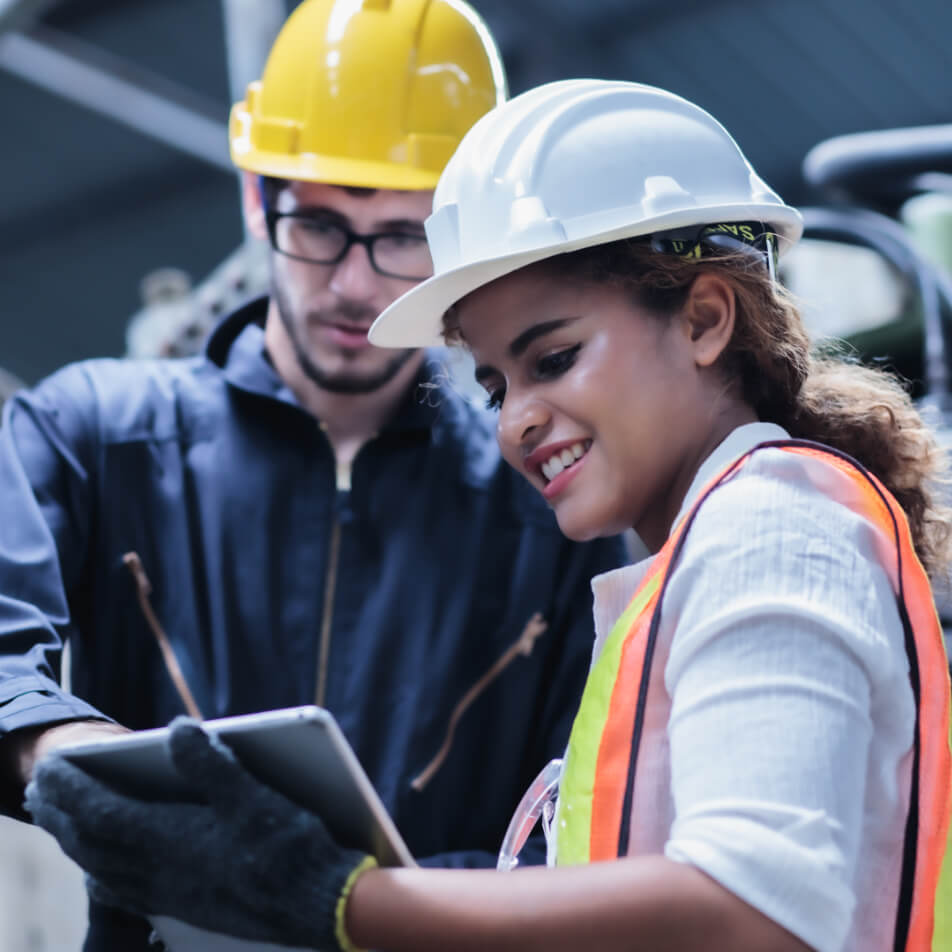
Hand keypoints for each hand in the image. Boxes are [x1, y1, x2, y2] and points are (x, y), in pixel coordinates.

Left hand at [24, 717, 374, 950]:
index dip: (72, 789)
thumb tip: (176, 729)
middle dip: (62, 815)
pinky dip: (103, 871)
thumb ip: (211, 763)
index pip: (102, 813)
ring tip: (62, 824)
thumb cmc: (292, 848)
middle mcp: (161, 871)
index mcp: (171, 840)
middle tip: (40, 792)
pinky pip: (124, 889)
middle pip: (93, 843)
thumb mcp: (255, 795)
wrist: (319, 906)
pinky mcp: (187, 906)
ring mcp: (171, 893)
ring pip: (104, 868)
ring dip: (76, 842)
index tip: (48, 767)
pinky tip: (105, 870)